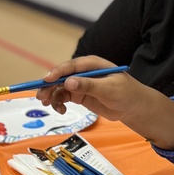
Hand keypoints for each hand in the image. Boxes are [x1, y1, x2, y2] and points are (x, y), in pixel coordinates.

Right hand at [35, 56, 173, 148]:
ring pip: (59, 87)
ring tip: (49, 105)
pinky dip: (59, 103)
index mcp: (92, 64)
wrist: (133, 107)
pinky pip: (63, 97)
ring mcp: (80, 84)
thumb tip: (68, 82)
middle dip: (49, 86)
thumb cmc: (126, 93)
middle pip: (61, 76)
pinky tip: (61, 110)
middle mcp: (83, 72)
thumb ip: (89, 86)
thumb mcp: (109, 89)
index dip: (57, 72)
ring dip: (52, 95)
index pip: (71, 66)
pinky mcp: (79, 95)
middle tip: (40, 97)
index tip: (46, 80)